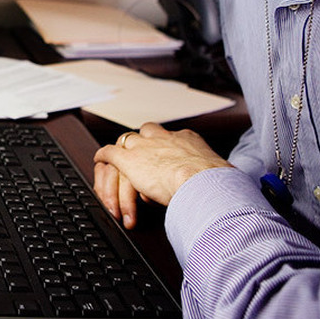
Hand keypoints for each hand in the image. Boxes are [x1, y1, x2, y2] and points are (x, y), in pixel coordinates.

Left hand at [93, 123, 231, 228]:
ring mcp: (145, 146)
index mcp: (188, 140)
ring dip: (124, 162)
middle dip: (142, 147)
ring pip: (126, 144)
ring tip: (120, 175)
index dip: (165, 150)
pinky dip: (103, 157)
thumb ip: (210, 175)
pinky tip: (100, 161)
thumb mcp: (219, 175)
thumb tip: (213, 184)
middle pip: (146, 134)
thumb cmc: (216, 183)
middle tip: (139, 165)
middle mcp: (164, 138)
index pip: (172, 139)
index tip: (165, 162)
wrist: (202, 181)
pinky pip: (109, 153)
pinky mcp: (128, 158)